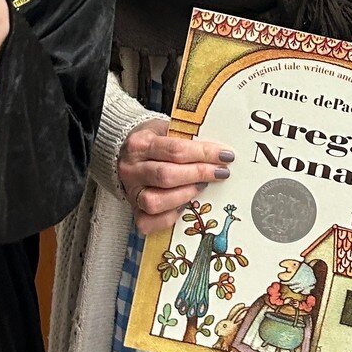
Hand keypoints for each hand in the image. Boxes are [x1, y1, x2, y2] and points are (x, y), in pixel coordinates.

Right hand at [117, 118, 234, 234]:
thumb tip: (218, 150)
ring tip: (202, 186)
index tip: (225, 155)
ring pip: (156, 202)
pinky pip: (149, 222)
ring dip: (185, 195)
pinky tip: (185, 205)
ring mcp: (130, 192)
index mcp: (139, 144)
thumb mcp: (167, 129)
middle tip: (220, 172)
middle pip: (167, 176)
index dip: (204, 154)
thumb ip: (187, 138)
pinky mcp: (134, 211)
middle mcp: (131, 169)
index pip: (175, 150)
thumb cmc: (154, 140)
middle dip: (199, 174)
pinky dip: (170, 216)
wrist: (126, 152)